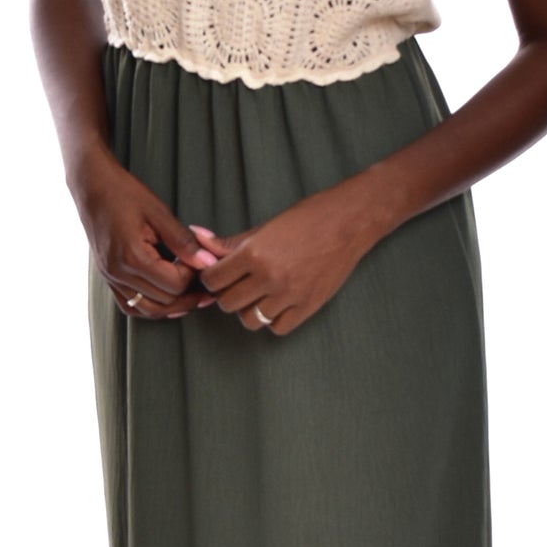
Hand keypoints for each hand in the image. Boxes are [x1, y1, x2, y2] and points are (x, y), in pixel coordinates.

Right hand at [71, 150, 202, 319]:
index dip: (194, 276)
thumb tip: (209, 262)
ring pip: (148, 310)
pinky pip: (130, 306)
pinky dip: (150, 307)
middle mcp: (118, 273)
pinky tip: (166, 298)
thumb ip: (184, 241)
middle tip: (206, 281)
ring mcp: (110, 278)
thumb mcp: (159, 212)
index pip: (175, 284)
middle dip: (189, 294)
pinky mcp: (107, 277)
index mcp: (132, 256)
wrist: (91, 186)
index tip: (203, 262)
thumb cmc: (124, 193)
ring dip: (172, 306)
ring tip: (192, 294)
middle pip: (164, 301)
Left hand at [184, 184, 377, 336]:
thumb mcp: (264, 227)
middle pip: (227, 303)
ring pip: (250, 320)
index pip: (213, 280)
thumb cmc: (307, 218)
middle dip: (227, 294)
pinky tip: (278, 303)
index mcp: (254, 253)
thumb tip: (197, 237)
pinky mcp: (308, 307)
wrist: (349, 222)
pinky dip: (274, 320)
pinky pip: (278, 328)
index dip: (211, 278)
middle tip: (238, 284)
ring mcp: (290, 295)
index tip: (219, 274)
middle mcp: (269, 277)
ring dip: (249, 310)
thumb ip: (230, 241)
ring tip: (258, 295)